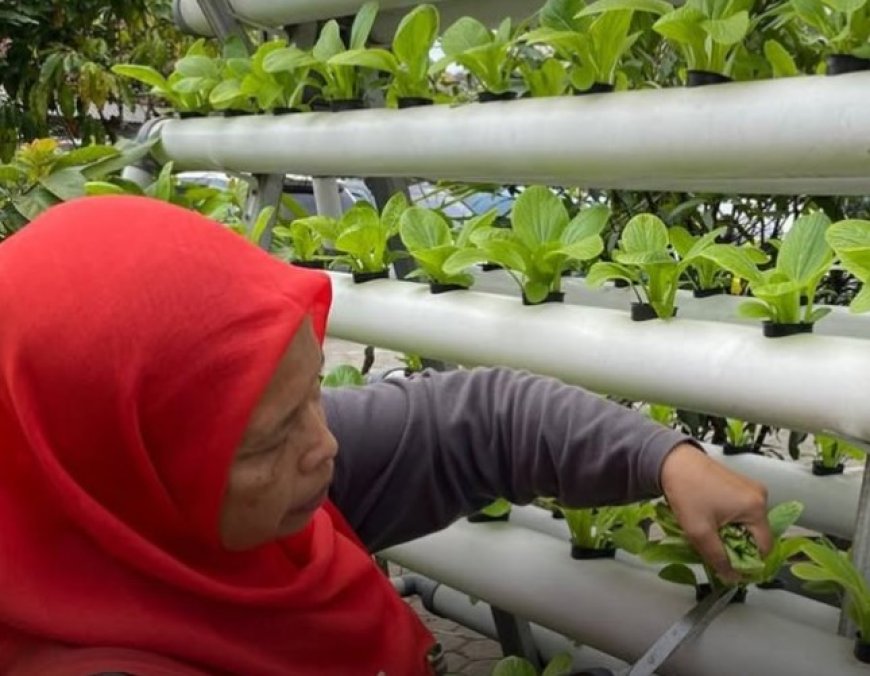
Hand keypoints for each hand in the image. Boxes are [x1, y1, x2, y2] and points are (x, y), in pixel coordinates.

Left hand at [660, 443, 771, 583]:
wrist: (672, 461)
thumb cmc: (686, 492)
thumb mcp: (700, 532)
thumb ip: (718, 559)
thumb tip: (732, 578)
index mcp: (756, 507)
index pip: (765, 548)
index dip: (749, 563)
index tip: (731, 568)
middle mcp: (760, 496)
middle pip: (757, 535)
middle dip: (738, 546)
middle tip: (714, 546)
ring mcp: (751, 488)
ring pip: (748, 524)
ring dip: (732, 533)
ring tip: (709, 530)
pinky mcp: (740, 485)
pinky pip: (742, 511)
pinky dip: (730, 520)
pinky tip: (710, 518)